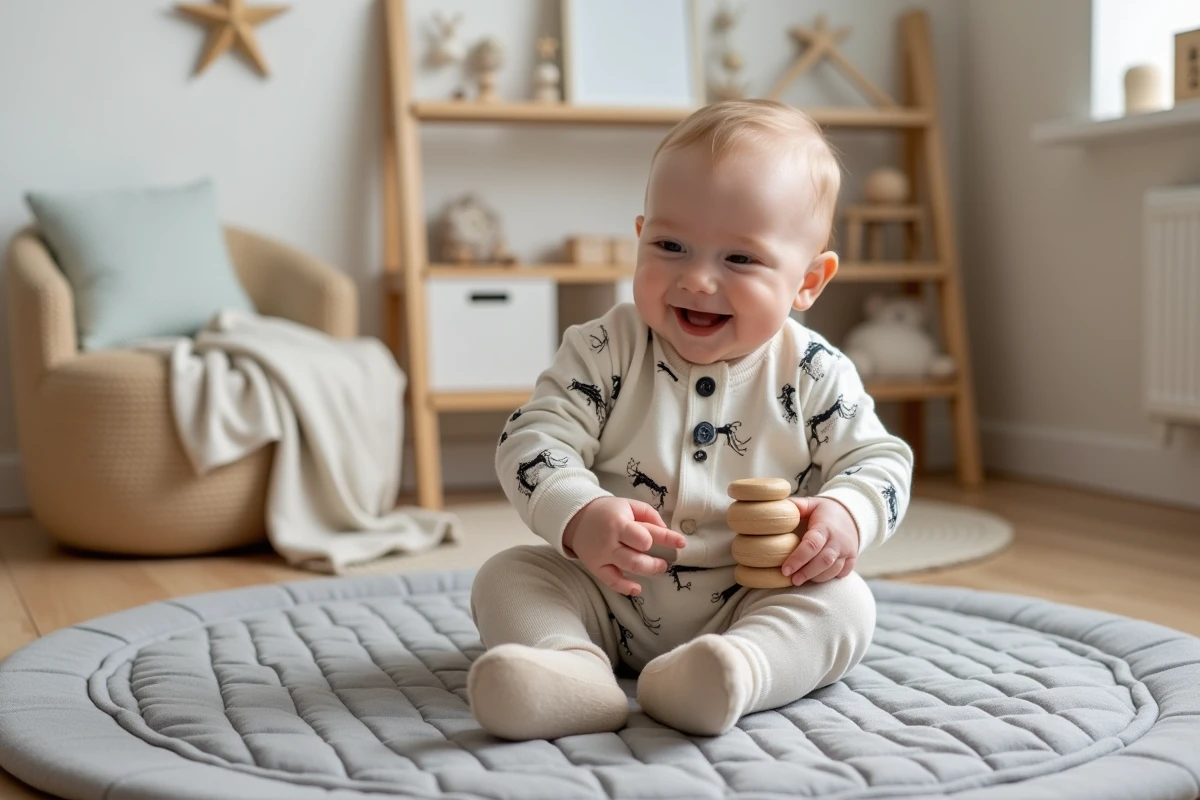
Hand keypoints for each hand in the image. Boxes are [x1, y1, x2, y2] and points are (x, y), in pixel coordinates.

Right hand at [563, 497, 687, 595]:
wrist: (576, 518)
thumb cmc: (608, 511)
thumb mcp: (629, 505)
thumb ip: (649, 514)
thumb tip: (666, 530)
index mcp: (619, 523)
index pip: (647, 534)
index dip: (667, 539)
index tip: (682, 542)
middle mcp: (610, 541)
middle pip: (638, 557)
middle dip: (655, 562)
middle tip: (665, 563)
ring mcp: (602, 556)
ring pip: (628, 568)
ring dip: (648, 570)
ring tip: (658, 568)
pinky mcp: (595, 567)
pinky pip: (611, 581)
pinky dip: (625, 587)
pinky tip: (637, 589)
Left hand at [781, 497, 858, 585]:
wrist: (851, 515)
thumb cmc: (824, 512)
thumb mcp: (811, 504)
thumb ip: (795, 506)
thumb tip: (773, 508)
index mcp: (825, 526)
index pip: (812, 545)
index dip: (798, 559)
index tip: (785, 570)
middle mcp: (838, 540)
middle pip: (823, 561)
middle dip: (806, 573)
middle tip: (792, 580)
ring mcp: (847, 550)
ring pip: (832, 569)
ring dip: (815, 577)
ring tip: (800, 580)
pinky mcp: (852, 559)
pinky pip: (841, 573)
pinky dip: (828, 578)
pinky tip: (815, 578)